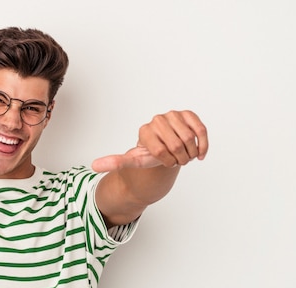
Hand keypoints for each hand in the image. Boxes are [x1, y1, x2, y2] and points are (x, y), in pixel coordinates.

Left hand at [92, 110, 207, 171]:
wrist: (166, 148)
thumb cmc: (150, 155)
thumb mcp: (133, 161)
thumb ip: (116, 162)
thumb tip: (93, 165)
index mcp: (144, 131)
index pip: (160, 151)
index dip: (166, 161)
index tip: (163, 162)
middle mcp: (158, 120)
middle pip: (176, 145)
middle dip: (179, 158)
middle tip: (175, 159)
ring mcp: (173, 115)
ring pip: (188, 139)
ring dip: (190, 153)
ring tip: (184, 154)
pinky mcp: (188, 114)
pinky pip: (200, 130)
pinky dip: (202, 144)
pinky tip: (200, 153)